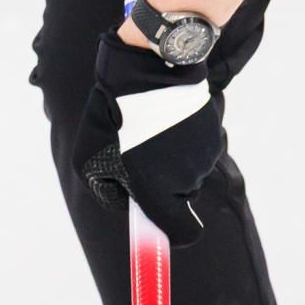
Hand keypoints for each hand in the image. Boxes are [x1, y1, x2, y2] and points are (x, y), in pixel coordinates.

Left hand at [74, 34, 223, 244]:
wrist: (149, 69)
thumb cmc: (115, 118)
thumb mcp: (90, 161)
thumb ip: (107, 193)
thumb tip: (126, 202)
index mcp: (161, 194)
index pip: (183, 234)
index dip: (170, 232)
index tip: (154, 222)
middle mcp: (189, 181)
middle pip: (179, 199)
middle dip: (160, 185)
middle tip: (136, 156)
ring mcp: (205, 157)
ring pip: (188, 171)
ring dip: (170, 159)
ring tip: (150, 129)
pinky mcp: (213, 133)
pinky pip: (196, 148)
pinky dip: (183, 140)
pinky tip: (166, 118)